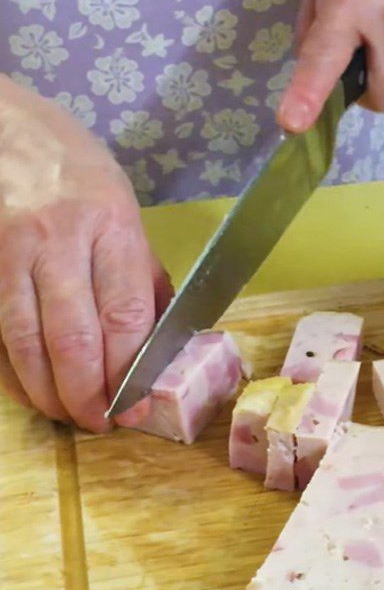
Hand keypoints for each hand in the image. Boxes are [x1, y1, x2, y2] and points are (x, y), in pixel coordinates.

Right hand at [0, 76, 172, 431]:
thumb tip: (161, 335)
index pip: (123, 315)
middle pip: (72, 337)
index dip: (128, 371)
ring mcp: (9, 254)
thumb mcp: (125, 208)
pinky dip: (12, 371)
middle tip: (101, 423)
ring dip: (48, 392)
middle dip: (88, 394)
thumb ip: (143, 273)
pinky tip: (30, 391)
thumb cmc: (74, 165)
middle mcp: (57, 242)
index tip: (137, 407)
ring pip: (25, 341)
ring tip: (69, 416)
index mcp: (110, 227)